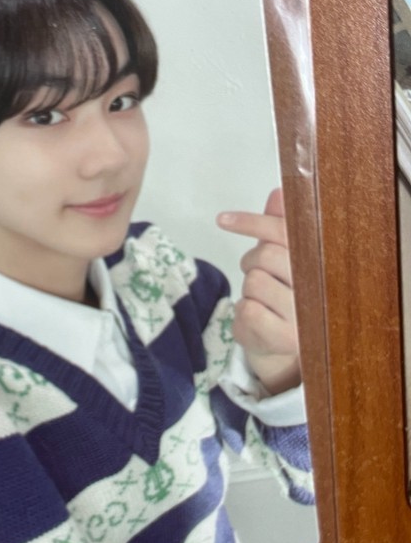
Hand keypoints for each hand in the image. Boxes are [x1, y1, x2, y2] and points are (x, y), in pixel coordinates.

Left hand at [216, 188, 300, 394]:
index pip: (285, 233)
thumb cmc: (282, 296)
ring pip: (254, 281)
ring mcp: (303, 315)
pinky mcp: (284, 336)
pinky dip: (243, 310)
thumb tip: (279, 192)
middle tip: (255, 271)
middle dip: (251, 259)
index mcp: (320, 264)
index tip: (223, 219)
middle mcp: (318, 288)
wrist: (283, 350)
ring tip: (261, 299)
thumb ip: (279, 228)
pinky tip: (256, 318)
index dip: (252, 222)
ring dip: (248, 288)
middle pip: (267, 255)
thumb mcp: (281, 261)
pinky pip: (247, 307)